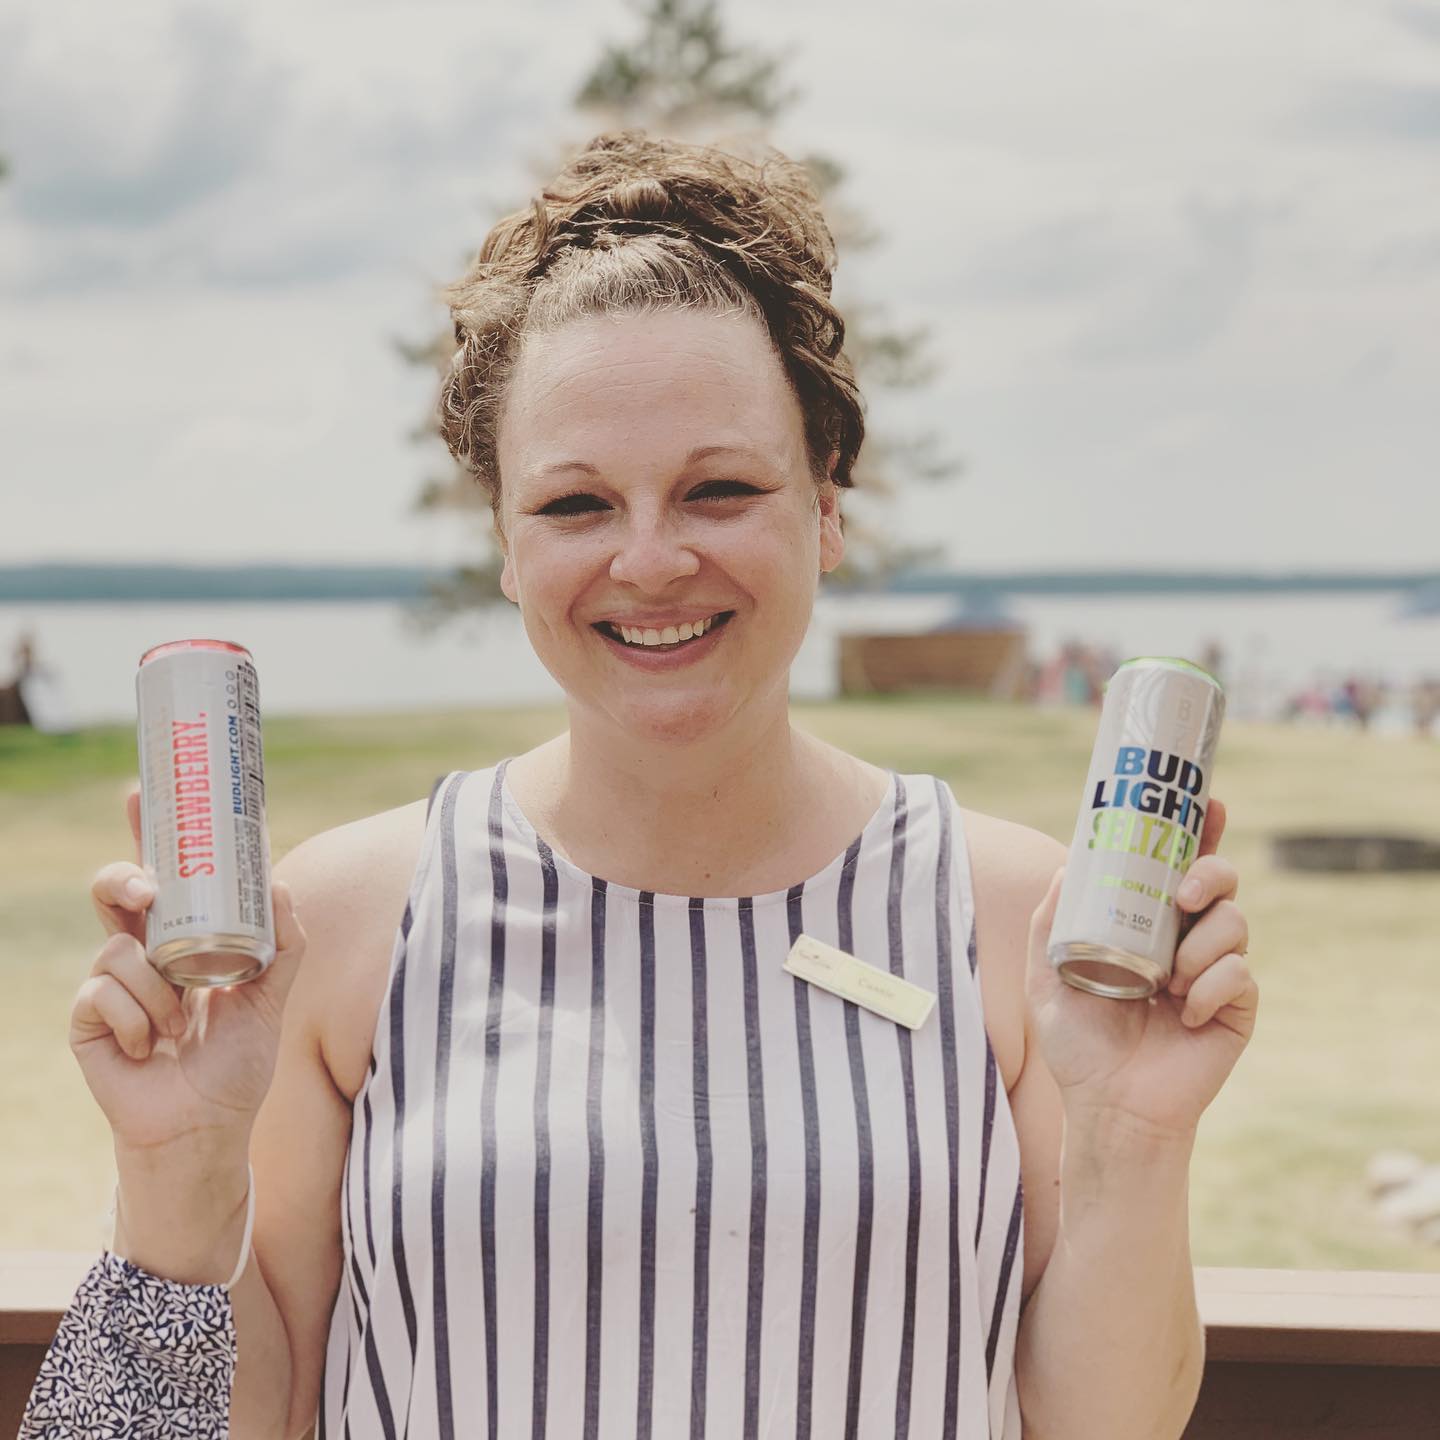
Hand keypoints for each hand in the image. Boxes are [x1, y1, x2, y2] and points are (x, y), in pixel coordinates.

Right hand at [71, 782, 306, 1155]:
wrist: (207, 1126)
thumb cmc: (237, 1062)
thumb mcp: (272, 996)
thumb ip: (284, 943)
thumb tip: (279, 885)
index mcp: (180, 939)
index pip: (160, 874)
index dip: (146, 833)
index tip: (140, 791)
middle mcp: (140, 952)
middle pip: (113, 890)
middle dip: (123, 878)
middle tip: (147, 890)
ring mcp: (109, 984)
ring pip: (117, 947)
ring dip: (158, 989)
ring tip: (182, 1026)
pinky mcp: (87, 1020)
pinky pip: (101, 993)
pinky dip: (138, 1021)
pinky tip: (152, 1048)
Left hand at [1025, 797, 1259, 1138]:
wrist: (1108, 1105)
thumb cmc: (1078, 1044)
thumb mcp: (1047, 974)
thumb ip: (1051, 921)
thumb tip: (1068, 864)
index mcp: (1148, 925)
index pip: (1178, 867)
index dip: (1199, 830)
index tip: (1207, 801)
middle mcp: (1187, 940)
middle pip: (1221, 881)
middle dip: (1209, 872)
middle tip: (1183, 895)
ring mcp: (1216, 972)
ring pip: (1235, 923)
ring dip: (1203, 943)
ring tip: (1169, 979)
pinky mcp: (1237, 1007)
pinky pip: (1241, 975)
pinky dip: (1212, 987)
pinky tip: (1186, 1014)